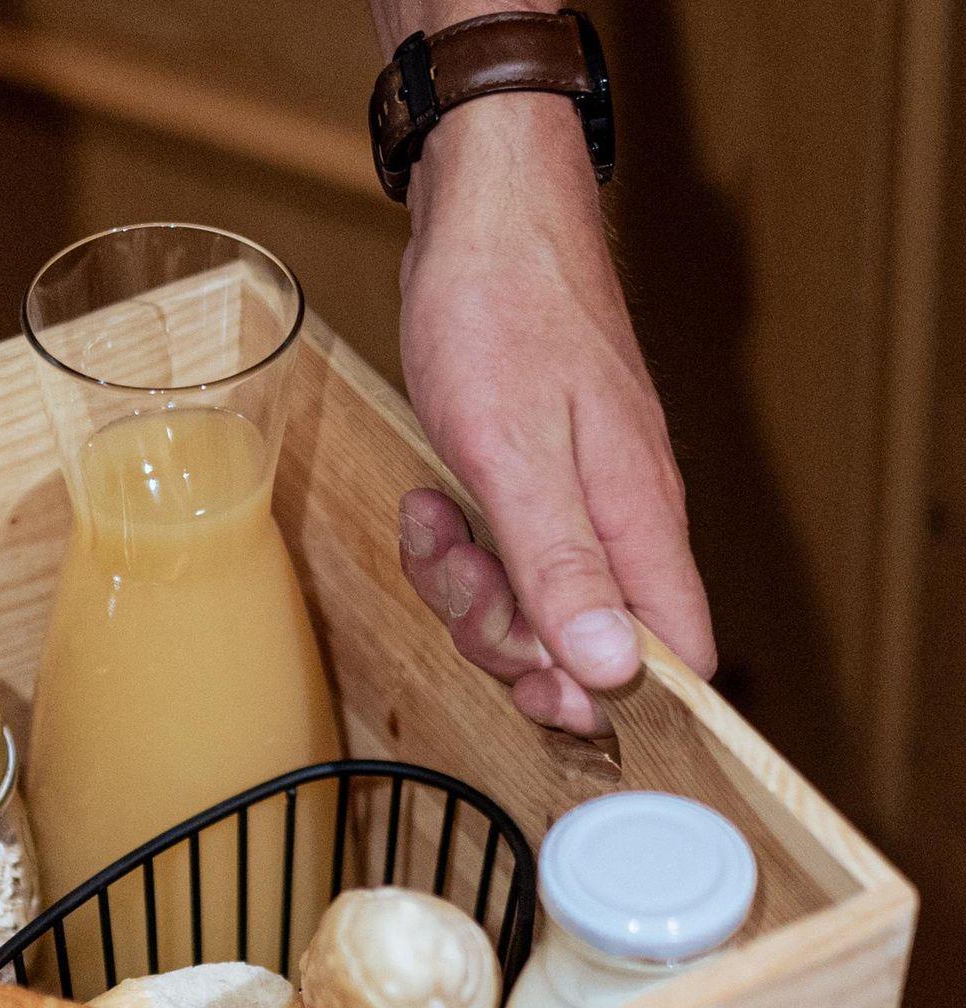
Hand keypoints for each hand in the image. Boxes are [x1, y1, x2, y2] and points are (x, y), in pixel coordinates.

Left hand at [394, 91, 715, 734]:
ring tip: (434, 515)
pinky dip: (456, 542)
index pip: (676, 656)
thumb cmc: (503, 312)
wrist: (486, 211)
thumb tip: (612, 670)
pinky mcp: (535, 481)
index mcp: (639, 522)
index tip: (534, 684)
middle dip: (503, 633)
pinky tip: (432, 498)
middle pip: (581, 647)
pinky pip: (500, 554)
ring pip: (528, 604)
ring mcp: (578, 500)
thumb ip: (563, 566)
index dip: (606, 695)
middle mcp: (621, 520)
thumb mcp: (516, 453)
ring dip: (465, 582)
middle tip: (459, 567)